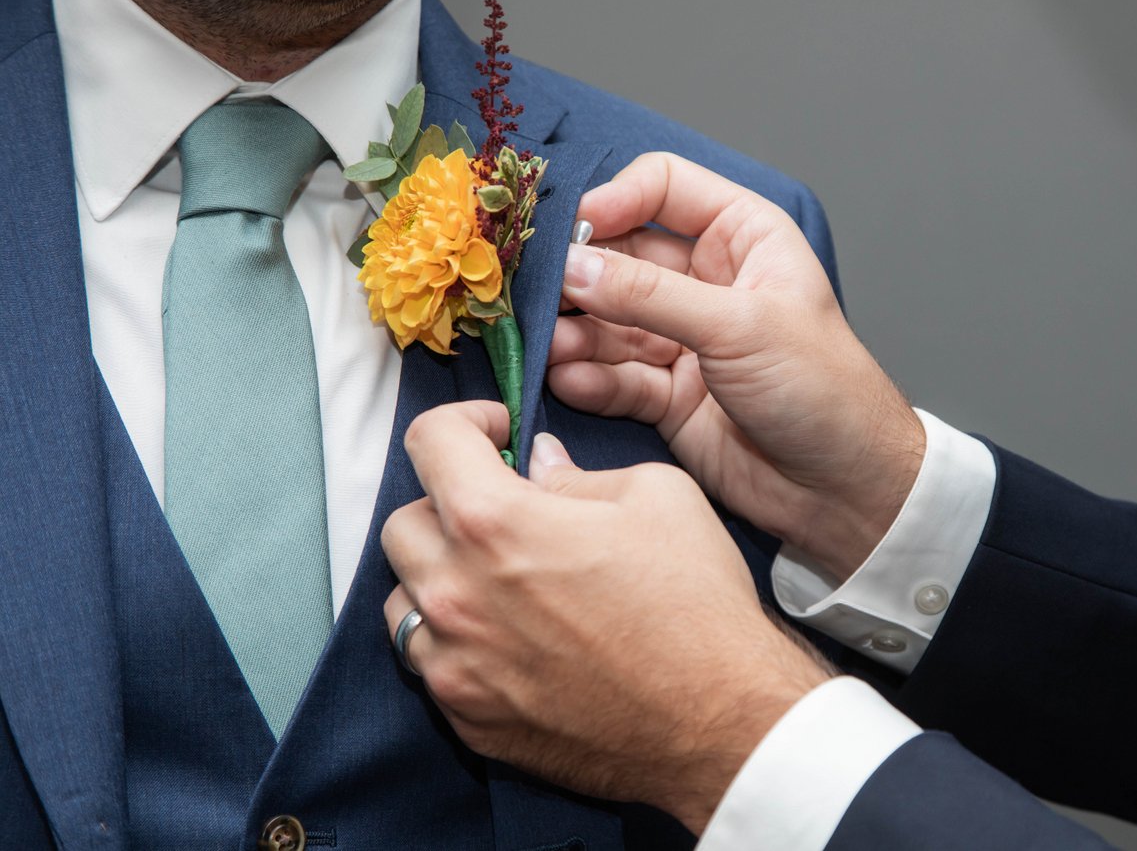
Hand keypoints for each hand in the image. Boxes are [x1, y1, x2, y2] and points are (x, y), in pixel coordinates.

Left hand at [382, 401, 830, 833]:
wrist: (723, 723)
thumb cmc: (697, 607)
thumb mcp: (658, 496)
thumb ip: (578, 472)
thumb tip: (542, 466)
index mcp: (494, 524)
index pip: (429, 442)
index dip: (462, 423)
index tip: (495, 436)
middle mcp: (456, 596)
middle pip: (402, 524)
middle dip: (447, 505)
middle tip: (505, 511)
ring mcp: (456, 667)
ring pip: (405, 600)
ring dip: (441, 576)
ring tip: (502, 580)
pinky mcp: (469, 720)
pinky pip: (433, 664)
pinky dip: (459, 641)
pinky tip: (516, 638)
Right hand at [550, 153, 924, 579]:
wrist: (844, 489)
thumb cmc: (824, 389)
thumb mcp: (738, 326)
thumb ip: (651, 297)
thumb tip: (575, 267)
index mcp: (742, 237)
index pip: (664, 187)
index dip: (617, 200)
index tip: (578, 230)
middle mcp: (708, 281)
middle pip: (621, 256)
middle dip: (581, 275)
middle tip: (541, 294)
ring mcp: (684, 339)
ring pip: (609, 320)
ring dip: (576, 332)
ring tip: (551, 346)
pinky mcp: (667, 395)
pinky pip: (614, 375)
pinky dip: (588, 377)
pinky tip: (569, 380)